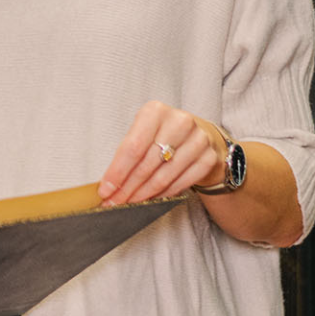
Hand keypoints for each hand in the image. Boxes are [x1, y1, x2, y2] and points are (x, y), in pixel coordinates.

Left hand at [97, 101, 226, 205]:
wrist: (199, 134)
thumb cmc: (162, 134)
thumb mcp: (142, 133)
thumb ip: (126, 154)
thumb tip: (107, 185)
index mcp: (155, 111)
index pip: (132, 147)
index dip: (117, 172)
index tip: (106, 191)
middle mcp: (179, 122)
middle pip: (147, 164)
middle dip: (128, 188)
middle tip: (115, 202)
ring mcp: (198, 140)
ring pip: (163, 177)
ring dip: (143, 195)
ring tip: (130, 203)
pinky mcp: (209, 158)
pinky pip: (180, 184)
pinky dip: (163, 195)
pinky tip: (150, 200)